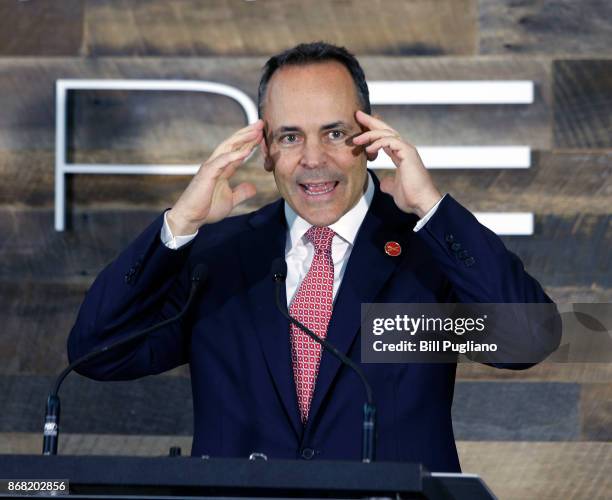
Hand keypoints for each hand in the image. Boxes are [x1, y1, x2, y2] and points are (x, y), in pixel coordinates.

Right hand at [167, 120, 263, 234]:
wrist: (190, 218)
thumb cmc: (206, 209)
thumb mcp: (230, 201)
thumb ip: (241, 192)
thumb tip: (253, 187)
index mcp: (221, 169)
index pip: (237, 152)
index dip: (249, 143)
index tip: (262, 135)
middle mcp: (216, 164)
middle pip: (232, 144)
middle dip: (247, 133)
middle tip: (261, 123)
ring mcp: (210, 167)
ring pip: (227, 147)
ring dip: (242, 138)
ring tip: (255, 130)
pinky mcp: (207, 174)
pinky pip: (222, 161)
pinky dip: (234, 155)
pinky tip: (245, 151)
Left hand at [353, 110, 441, 217]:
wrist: (422, 203)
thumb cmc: (411, 197)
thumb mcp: (394, 188)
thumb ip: (388, 183)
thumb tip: (383, 183)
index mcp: (400, 155)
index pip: (385, 138)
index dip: (373, 131)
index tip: (360, 126)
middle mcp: (404, 149)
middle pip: (386, 129)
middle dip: (371, 121)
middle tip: (357, 114)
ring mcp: (407, 149)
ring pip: (387, 133)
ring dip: (370, 134)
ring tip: (356, 139)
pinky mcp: (408, 153)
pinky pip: (391, 141)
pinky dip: (379, 143)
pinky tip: (369, 149)